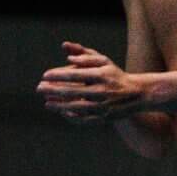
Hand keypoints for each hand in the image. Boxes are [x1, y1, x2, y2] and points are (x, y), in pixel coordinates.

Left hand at [37, 42, 151, 121]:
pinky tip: (62, 113)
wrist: (137, 94)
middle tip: (39, 88)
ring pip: (76, 107)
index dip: (58, 75)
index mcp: (101, 76)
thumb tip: (67, 58)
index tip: (45, 75)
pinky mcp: (105, 117)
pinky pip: (85, 119)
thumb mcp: (104, 61)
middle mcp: (102, 92)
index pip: (74, 75)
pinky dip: (72, 117)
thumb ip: (86, 56)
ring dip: (59, 105)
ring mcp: (104, 106)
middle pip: (72, 92)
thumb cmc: (116, 75)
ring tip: (47, 103)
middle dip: (53, 90)